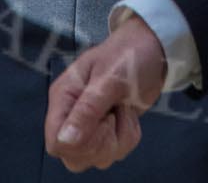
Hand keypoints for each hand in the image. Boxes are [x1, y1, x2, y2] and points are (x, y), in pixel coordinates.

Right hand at [45, 15, 168, 171]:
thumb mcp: (110, 79)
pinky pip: (113, 153)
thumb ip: (87, 109)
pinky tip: (128, 114)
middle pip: (74, 157)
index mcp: (64, 97)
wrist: (152, 49)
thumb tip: (65, 140)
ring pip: (96, 158)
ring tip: (123, 109)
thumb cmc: (128, 56)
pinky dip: (128, 137)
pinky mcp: (106, 131)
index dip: (79, 143)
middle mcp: (71, 115)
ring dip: (119, 139)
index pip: (55, 141)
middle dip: (103, 144)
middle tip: (114, 115)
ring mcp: (88, 125)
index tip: (103, 121)